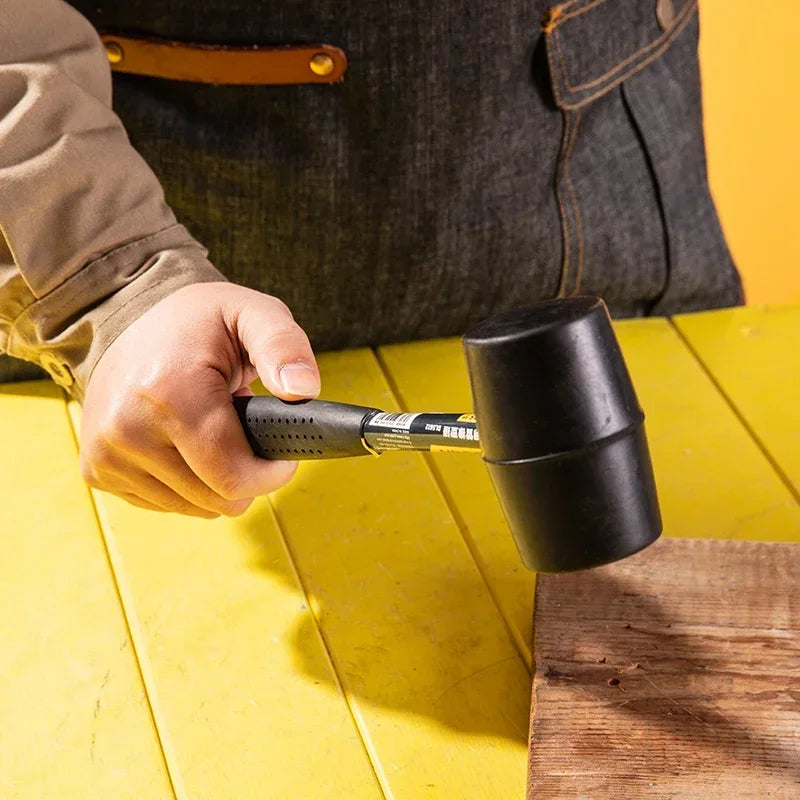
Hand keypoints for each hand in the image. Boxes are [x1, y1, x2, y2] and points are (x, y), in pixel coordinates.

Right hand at [80, 282, 319, 517]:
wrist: (124, 316)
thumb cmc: (199, 322)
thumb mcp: (252, 313)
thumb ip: (285, 346)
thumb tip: (303, 389)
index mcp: (169, 394)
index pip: (234, 476)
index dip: (271, 473)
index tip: (281, 453)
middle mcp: (127, 430)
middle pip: (218, 500)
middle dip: (246, 474)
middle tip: (245, 433)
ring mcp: (106, 455)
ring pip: (195, 508)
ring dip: (217, 479)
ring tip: (211, 430)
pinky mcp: (97, 471)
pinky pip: (167, 505)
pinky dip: (188, 484)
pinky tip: (185, 444)